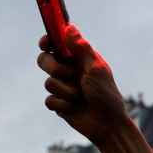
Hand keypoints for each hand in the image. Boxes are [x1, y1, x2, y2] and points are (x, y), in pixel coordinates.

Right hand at [38, 24, 130, 147]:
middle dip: (55, 68)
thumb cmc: (106, 94)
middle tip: (70, 75)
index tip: (46, 43)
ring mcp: (62, 86)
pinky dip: (63, 104)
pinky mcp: (58, 103)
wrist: (107, 125)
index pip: (57, 43)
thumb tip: (69, 27)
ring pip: (48, 82)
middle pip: (45, 60)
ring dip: (65, 90)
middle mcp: (68, 70)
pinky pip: (49, 99)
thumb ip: (81, 49)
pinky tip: (74, 108)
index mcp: (78, 58)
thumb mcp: (96, 69)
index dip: (48, 40)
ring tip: (80, 96)